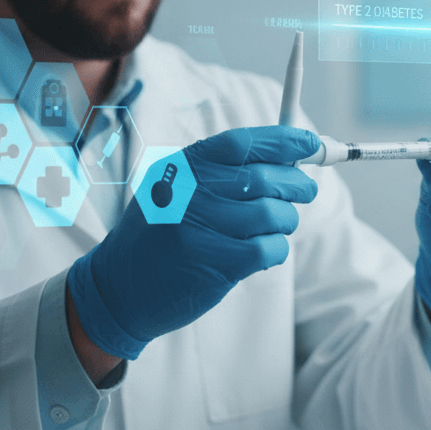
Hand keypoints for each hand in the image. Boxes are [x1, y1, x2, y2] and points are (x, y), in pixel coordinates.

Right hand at [68, 126, 319, 359]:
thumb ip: (224, 174)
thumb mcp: (176, 190)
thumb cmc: (160, 236)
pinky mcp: (214, 262)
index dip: (285, 140)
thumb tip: (289, 161)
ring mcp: (201, 227)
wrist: (118, 289)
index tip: (312, 143)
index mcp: (183, 167)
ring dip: (285, 222)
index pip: (243, 143)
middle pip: (267, 177)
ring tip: (272, 230)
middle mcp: (191, 191)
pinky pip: (270, 248)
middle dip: (297, 184)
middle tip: (305, 191)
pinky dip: (276, 250)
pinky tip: (261, 254)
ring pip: (275, 214)